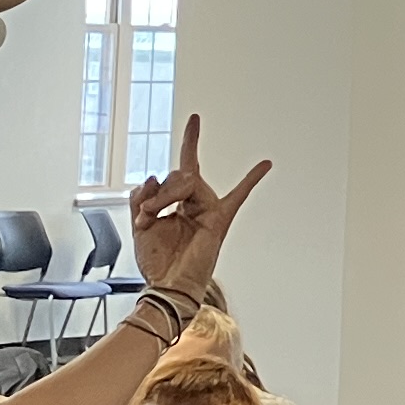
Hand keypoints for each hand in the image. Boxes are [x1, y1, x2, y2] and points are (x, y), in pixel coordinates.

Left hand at [122, 115, 272, 309]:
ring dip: (163, 197)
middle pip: (178, 176)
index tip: (196, 119)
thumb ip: (143, 196)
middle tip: (147, 214)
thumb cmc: (157, 261)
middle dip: (157, 192)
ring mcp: (208, 209)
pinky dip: (251, 180)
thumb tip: (154, 176)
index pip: (182, 168)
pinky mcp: (218, 220)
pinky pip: (237, 196)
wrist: (167, 286)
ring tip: (152, 217)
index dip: (189, 142)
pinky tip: (265, 164)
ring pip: (186, 182)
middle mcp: (196, 203)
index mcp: (179, 203)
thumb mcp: (139, 223)